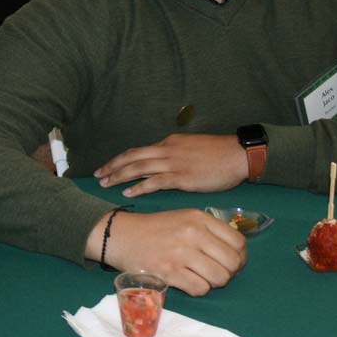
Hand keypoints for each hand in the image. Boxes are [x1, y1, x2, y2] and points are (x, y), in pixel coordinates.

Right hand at [93, 210, 246, 295]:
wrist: (122, 235)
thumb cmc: (157, 228)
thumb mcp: (185, 218)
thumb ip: (210, 230)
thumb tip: (235, 252)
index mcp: (200, 219)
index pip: (238, 242)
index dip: (241, 257)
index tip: (232, 262)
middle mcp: (193, 233)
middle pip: (232, 262)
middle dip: (230, 273)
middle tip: (218, 273)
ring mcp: (181, 253)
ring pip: (219, 278)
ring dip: (214, 283)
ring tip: (203, 278)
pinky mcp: (169, 272)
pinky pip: (200, 289)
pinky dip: (199, 290)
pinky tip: (189, 282)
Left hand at [94, 133, 246, 196]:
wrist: (237, 155)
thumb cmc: (219, 154)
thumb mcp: (192, 150)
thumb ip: (176, 156)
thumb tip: (163, 166)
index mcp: (169, 143)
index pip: (139, 151)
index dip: (121, 159)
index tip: (108, 166)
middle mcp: (167, 150)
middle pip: (133, 157)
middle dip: (113, 166)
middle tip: (98, 175)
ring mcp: (174, 163)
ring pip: (139, 167)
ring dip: (120, 175)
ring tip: (106, 184)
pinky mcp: (182, 177)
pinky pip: (155, 182)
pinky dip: (139, 186)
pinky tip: (127, 192)